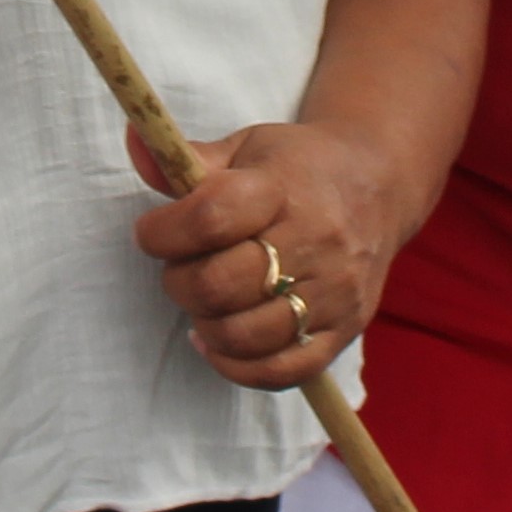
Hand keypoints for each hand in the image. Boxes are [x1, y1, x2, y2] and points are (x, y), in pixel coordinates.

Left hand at [128, 119, 423, 389]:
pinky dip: (237, 366)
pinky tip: (219, 341)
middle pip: (221, 283)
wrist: (377, 184)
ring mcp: (332, 291)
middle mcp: (313, 240)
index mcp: (282, 186)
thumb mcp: (244, 147)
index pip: (210, 217)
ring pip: (246, 334)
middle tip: (179, 268)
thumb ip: (183, 155)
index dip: (163, 232)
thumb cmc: (297, 166)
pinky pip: (281, 372)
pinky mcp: (343, 330)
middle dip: (179, 281)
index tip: (150, 232)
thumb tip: (134, 140)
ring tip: (203, 302)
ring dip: (205, 324)